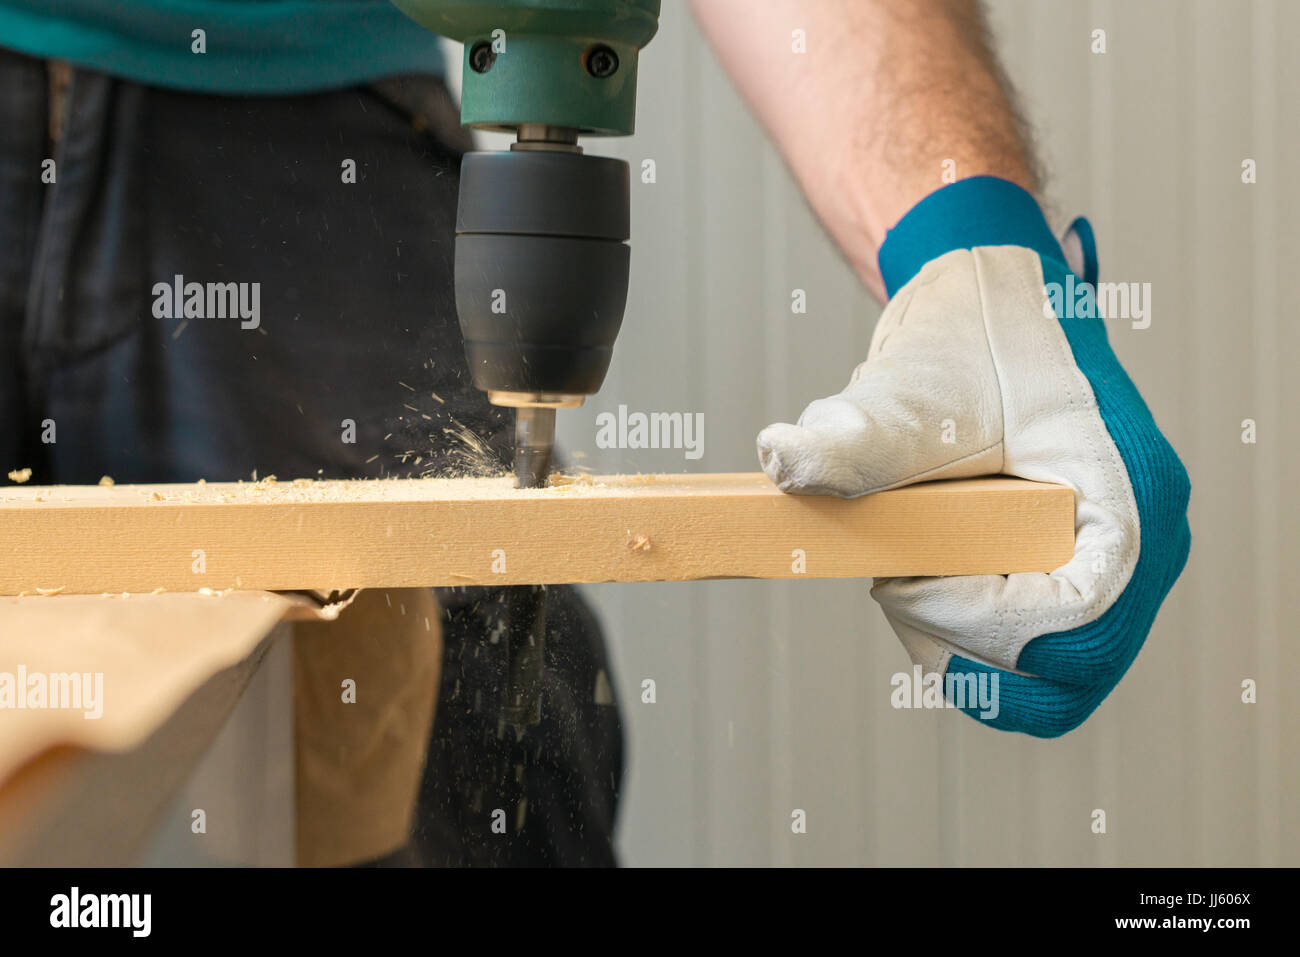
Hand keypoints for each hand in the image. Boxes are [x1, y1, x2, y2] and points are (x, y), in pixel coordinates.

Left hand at [756, 178, 1190, 736]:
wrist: (988, 312)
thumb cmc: (970, 340)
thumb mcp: (912, 387)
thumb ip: (856, 436)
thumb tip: (782, 458)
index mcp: (1130, 499)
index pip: (1074, 620)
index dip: (975, 617)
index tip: (896, 576)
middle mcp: (1138, 549)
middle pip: (1062, 674)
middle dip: (960, 642)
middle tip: (896, 577)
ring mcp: (1109, 572)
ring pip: (1042, 682)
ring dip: (953, 645)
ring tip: (905, 563)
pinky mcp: (1069, 583)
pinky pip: (1024, 659)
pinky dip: (959, 639)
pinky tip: (917, 576)